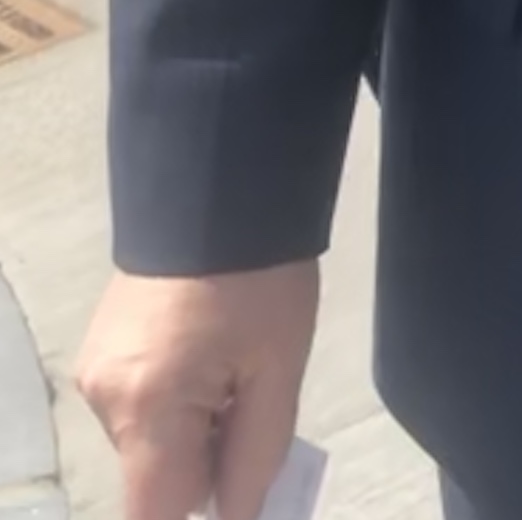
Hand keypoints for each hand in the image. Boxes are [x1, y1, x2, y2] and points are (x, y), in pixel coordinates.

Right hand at [75, 262, 319, 519]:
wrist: (222, 184)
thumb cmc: (263, 278)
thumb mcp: (277, 371)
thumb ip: (256, 458)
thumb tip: (237, 517)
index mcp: (147, 409)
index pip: (155, 515)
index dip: (200, 513)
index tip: (236, 487)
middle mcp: (105, 399)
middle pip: (154, 478)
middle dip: (205, 464)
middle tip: (251, 408)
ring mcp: (95, 370)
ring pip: (147, 442)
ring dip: (192, 430)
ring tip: (235, 368)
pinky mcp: (99, 348)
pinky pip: (137, 405)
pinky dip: (174, 401)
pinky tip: (208, 353)